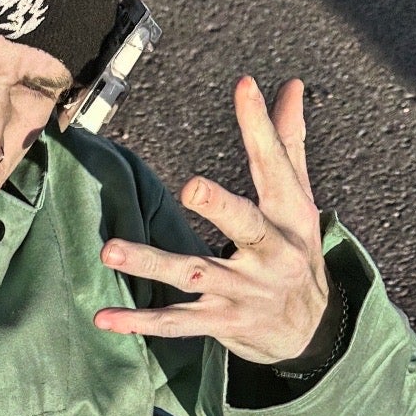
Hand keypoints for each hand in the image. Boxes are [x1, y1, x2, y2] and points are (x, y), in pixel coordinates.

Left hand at [94, 76, 328, 365]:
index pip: (274, 164)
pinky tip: (103, 317)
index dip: (259, 126)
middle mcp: (270, 254)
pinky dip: (140, 322)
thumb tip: (290, 84)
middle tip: (191, 186)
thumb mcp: (299, 201)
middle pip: (244, 225)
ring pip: (193, 274)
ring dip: (150, 263)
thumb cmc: (296, 252)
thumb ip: (288, 143)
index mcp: (290, 216)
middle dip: (219, 206)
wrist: (311, 331)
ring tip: (109, 250)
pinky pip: (176, 323)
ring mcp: (242, 291)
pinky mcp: (220, 322)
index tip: (244, 87)